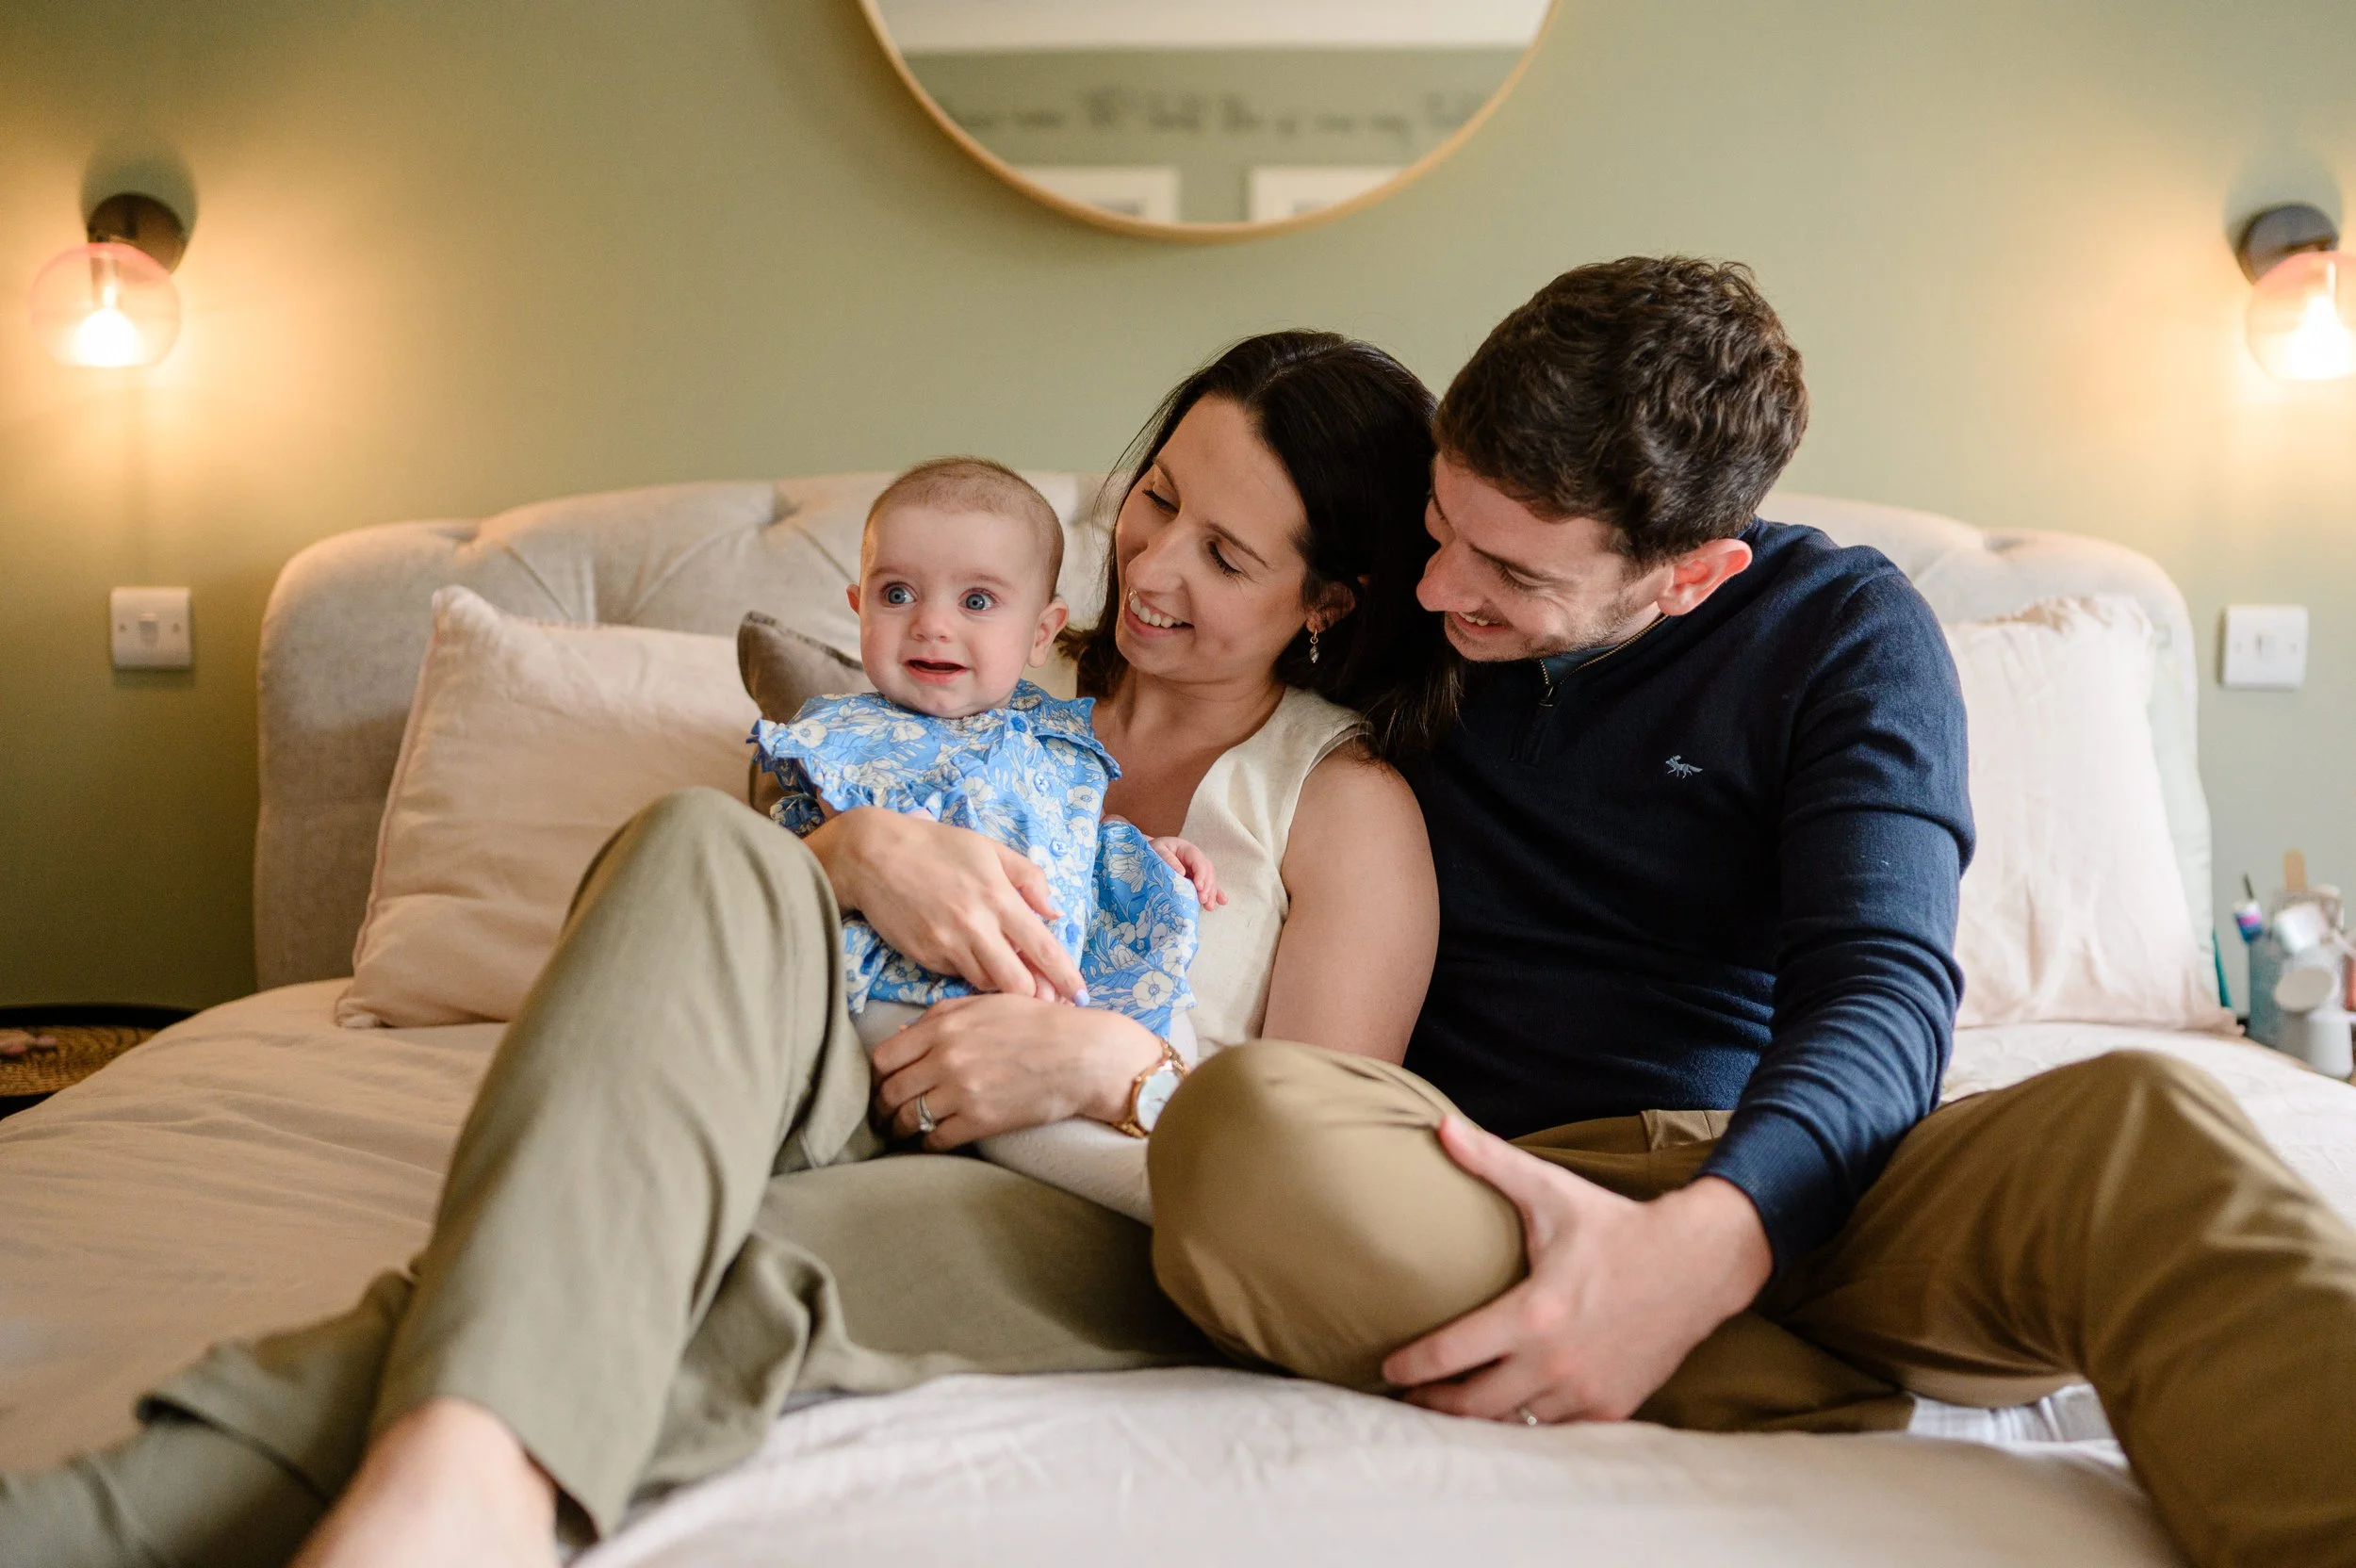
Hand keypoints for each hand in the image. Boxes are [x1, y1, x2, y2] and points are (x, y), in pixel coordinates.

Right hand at [805, 808, 1086, 1001]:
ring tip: (1014, 983)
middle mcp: (976, 926)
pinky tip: (975, 964)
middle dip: (1036, 994)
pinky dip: (972, 974)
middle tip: (1048, 1000)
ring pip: (988, 984)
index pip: (1042, 947)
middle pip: (1018, 981)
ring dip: (1004, 986)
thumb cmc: (935, 846)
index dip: (1065, 976)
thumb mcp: (989, 849)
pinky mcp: (925, 957)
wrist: (872, 855)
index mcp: (998, 896)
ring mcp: (948, 945)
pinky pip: (958, 976)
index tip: (1081, 995)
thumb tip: (1053, 912)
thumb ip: (1028, 878)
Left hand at [868, 993, 1164, 1148]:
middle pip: (890, 1091)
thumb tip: (902, 1034)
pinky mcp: (981, 1121)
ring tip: (900, 1132)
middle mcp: (945, 1059)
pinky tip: (931, 1141)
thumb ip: (940, 1015)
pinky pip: (936, 1140)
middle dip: (881, 1106)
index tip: (881, 1082)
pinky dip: (927, 1144)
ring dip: (900, 1128)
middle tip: (883, 1114)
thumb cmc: (1038, 1024)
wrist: (1083, 1055)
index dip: (876, 1074)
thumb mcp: (986, 1004)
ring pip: (908, 1119)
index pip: (884, 1056)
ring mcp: (962, 1092)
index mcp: (943, 1026)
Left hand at [1148, 835, 1224, 907]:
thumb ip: (1168, 859)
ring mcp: (1196, 869)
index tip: (1199, 887)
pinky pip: (1207, 886)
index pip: (1199, 861)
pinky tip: (1222, 902)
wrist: (1149, 854)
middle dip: (1207, 887)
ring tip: (1210, 907)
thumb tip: (1181, 872)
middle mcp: (1195, 859)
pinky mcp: (1195, 878)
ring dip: (1211, 893)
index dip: (1201, 874)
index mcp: (1187, 849)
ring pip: (1209, 880)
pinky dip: (1214, 894)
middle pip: (1207, 871)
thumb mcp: (1156, 850)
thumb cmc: (1152, 851)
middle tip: (1203, 900)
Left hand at [1383, 1117, 1771, 1422]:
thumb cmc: (1616, 1226)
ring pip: (1513, 1425)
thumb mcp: (1551, 1191)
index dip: (1411, 1366)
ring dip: (1478, 1421)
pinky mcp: (1612, 1406)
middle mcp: (1555, 1362)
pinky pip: (1555, 1432)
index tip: (1386, 1370)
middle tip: (1407, 1399)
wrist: (1698, 1263)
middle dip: (1434, 1405)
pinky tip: (1506, 1417)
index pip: (1451, 1353)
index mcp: (1532, 1315)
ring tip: (1447, 1411)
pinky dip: (1527, 1426)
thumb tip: (1440, 1124)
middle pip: (1473, 1405)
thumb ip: (1490, 1161)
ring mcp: (1585, 1391)